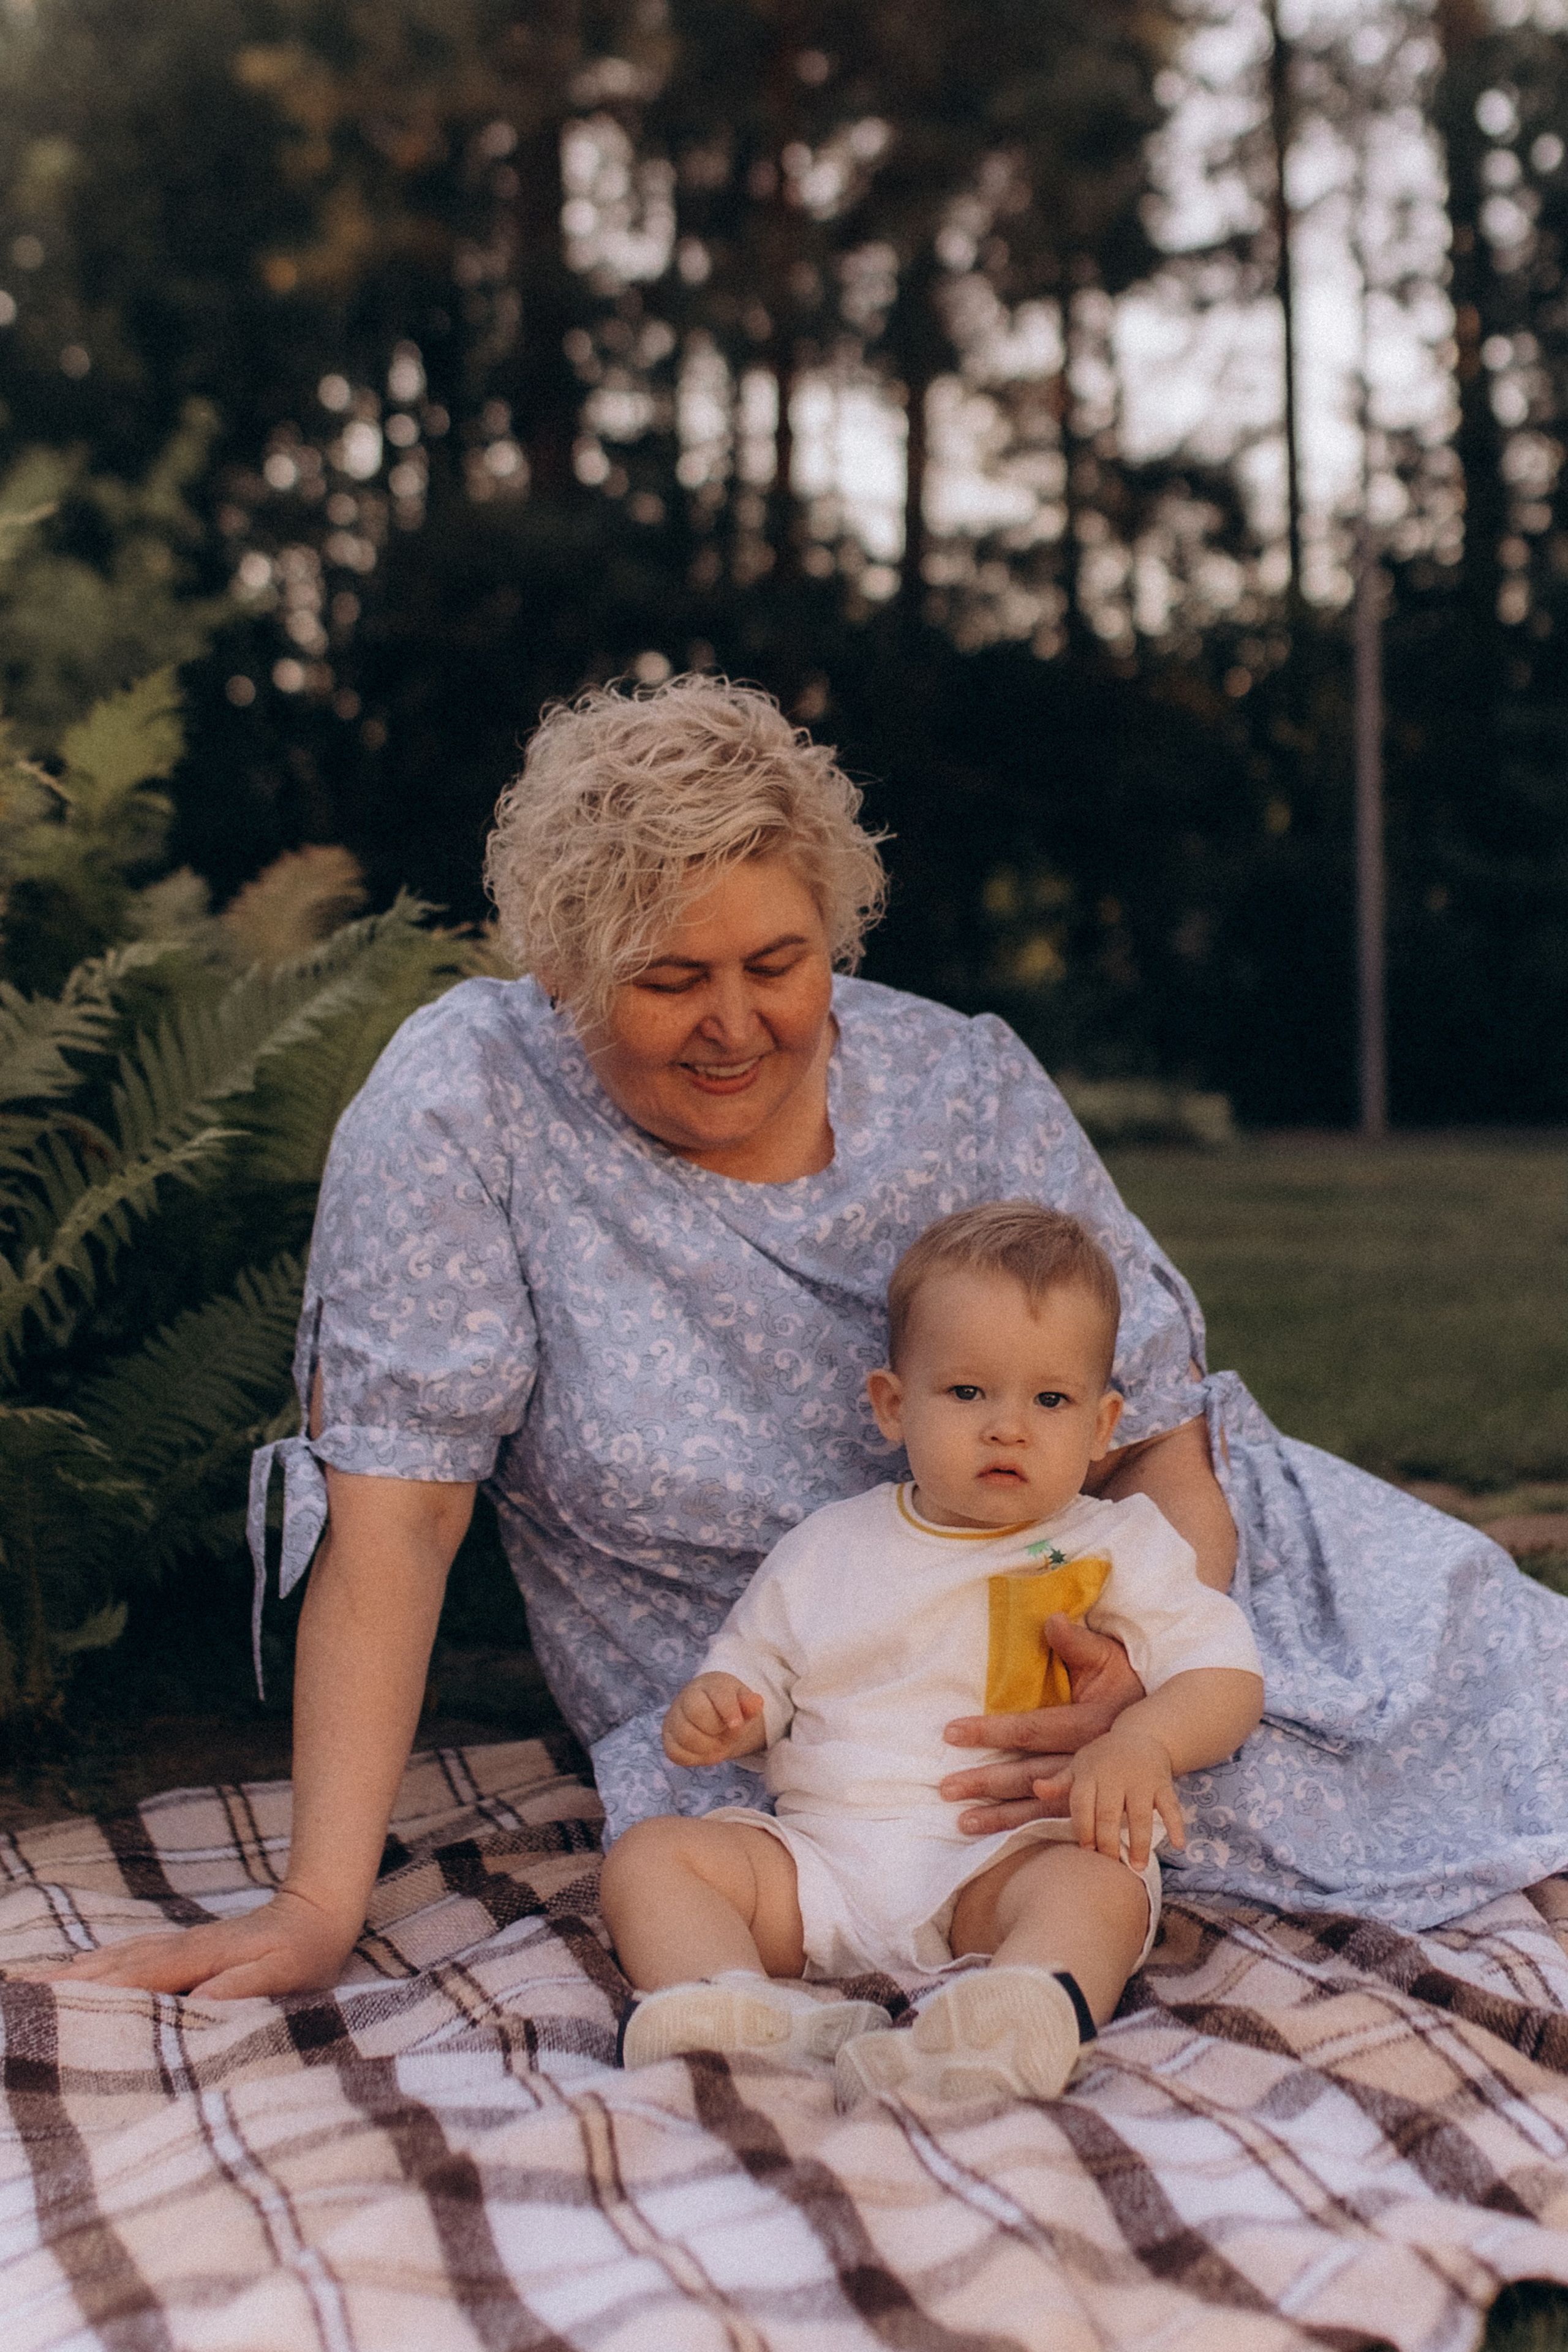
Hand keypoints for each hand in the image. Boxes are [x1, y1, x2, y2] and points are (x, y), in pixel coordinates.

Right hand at [12, 1886, 358, 1999]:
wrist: (318, 1912)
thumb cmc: (304, 1953)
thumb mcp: (284, 1974)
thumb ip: (243, 1986)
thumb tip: (199, 2002)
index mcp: (196, 1960)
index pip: (133, 1981)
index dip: (91, 1995)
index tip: (48, 2008)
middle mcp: (176, 1949)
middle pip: (110, 1968)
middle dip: (63, 1985)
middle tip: (16, 1999)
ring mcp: (176, 1946)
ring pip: (114, 1960)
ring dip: (72, 1974)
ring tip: (30, 1987)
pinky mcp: (181, 1950)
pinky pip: (127, 1959)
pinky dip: (95, 1966)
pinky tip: (79, 1972)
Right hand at [663, 1672, 766, 1766]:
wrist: (708, 1711)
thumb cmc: (727, 1705)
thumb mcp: (742, 1700)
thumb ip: (750, 1703)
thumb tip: (756, 1703)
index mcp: (708, 1685)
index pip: (716, 1695)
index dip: (728, 1710)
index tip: (737, 1724)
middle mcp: (685, 1698)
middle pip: (697, 1714)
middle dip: (717, 1730)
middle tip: (727, 1733)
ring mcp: (673, 1718)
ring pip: (685, 1736)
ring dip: (707, 1747)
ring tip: (718, 1744)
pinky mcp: (667, 1738)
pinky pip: (676, 1753)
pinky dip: (694, 1758)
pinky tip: (705, 1752)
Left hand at [940, 1613, 1145, 1833]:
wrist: (1162, 1726)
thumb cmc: (1125, 1684)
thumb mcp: (1107, 1658)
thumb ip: (1077, 1644)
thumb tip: (1051, 1619)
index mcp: (1090, 1724)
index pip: (1032, 1729)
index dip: (992, 1732)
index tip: (952, 1732)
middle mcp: (1088, 1762)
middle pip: (1030, 1775)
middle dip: (987, 1782)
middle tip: (946, 1787)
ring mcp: (1091, 1788)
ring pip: (1040, 1806)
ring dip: (1000, 1817)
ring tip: (962, 1822)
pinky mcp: (1091, 1805)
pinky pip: (1054, 1822)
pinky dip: (1027, 1832)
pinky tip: (999, 1841)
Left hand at [1033, 1723, 1185, 1871]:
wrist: (1141, 1735)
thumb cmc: (1103, 1758)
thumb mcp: (1079, 1766)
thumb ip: (1059, 1782)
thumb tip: (1036, 1788)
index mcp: (1090, 1773)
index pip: (1082, 1804)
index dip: (1083, 1828)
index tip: (1087, 1851)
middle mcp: (1114, 1776)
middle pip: (1108, 1814)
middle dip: (1108, 1842)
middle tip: (1110, 1864)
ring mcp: (1140, 1780)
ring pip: (1139, 1814)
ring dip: (1139, 1842)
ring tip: (1138, 1867)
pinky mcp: (1163, 1783)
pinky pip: (1171, 1805)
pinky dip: (1176, 1824)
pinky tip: (1178, 1845)